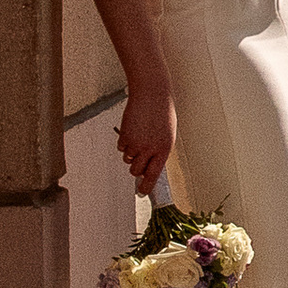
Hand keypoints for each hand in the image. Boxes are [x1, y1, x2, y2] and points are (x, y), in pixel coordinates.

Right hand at [117, 82, 175, 198]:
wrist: (152, 94)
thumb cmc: (162, 113)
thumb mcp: (167, 135)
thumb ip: (159, 151)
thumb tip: (151, 167)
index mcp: (164, 150)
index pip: (153, 175)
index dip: (146, 186)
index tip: (142, 193)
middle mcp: (150, 149)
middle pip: (136, 171)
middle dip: (135, 168)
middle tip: (138, 158)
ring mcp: (136, 143)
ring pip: (127, 159)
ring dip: (130, 152)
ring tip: (138, 136)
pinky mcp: (125, 136)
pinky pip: (121, 147)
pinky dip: (124, 141)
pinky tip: (132, 129)